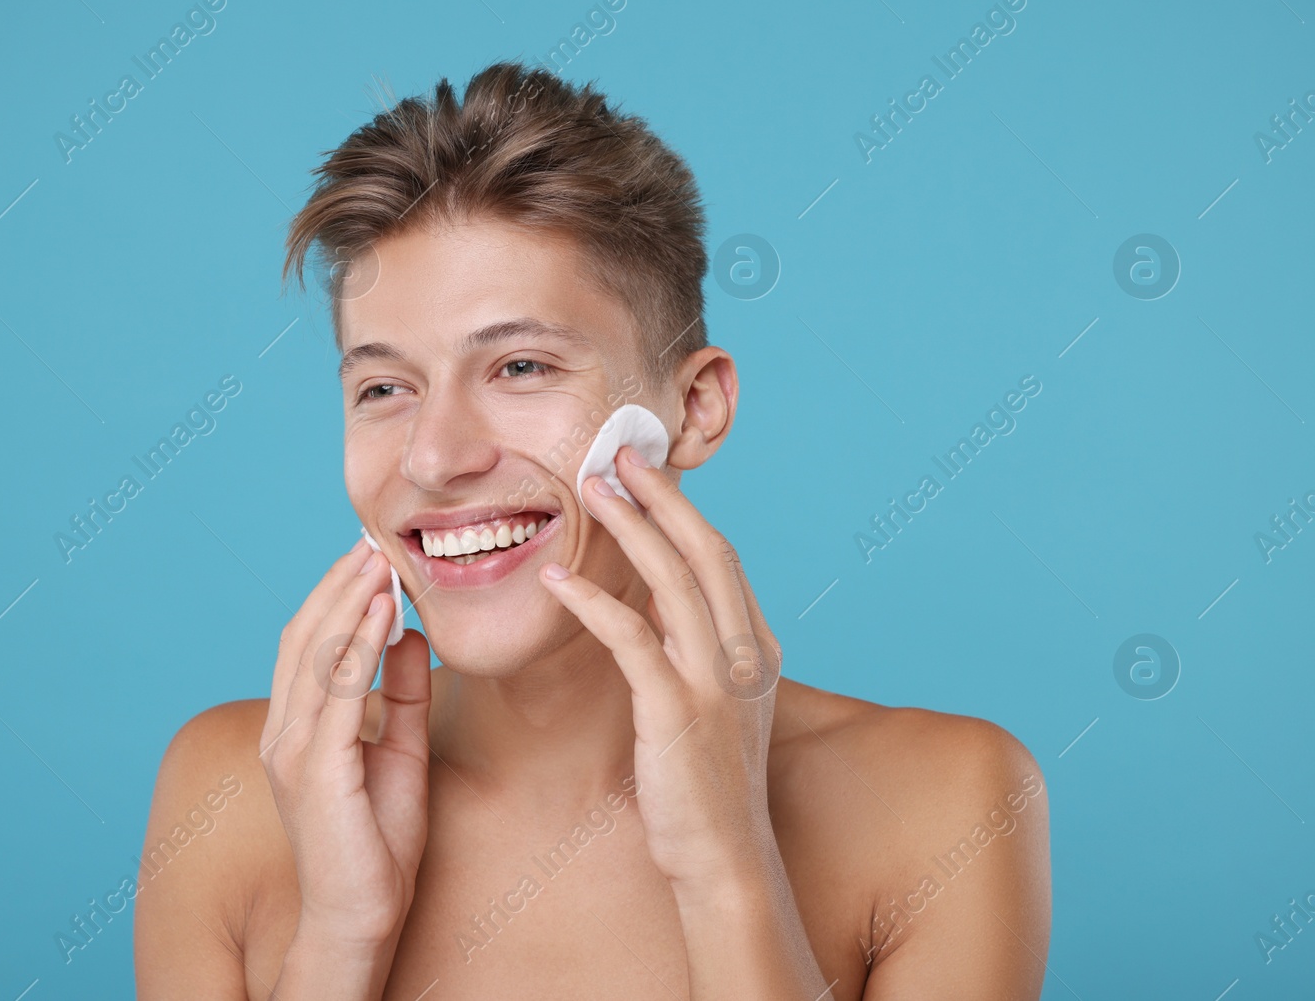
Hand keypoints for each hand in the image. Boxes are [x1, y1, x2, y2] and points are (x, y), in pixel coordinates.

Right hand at [259, 538, 431, 950]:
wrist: (364, 914)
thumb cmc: (379, 840)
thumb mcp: (400, 748)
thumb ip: (400, 693)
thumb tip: (410, 632)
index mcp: (295, 728)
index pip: (308, 643)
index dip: (335, 594)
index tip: (368, 553)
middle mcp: (283, 732)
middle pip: (303, 635)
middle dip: (338, 583)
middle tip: (371, 538)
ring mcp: (291, 749)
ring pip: (316, 653)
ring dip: (348, 599)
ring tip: (377, 558)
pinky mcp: (315, 767)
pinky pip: (337, 689)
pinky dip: (358, 642)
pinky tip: (381, 610)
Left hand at [538, 445, 782, 891]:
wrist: (725, 859)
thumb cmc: (710, 785)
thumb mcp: (721, 706)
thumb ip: (703, 652)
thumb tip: (665, 606)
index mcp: (758, 649)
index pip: (721, 558)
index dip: (683, 509)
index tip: (645, 473)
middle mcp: (746, 655)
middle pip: (705, 551)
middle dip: (661, 496)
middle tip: (618, 454)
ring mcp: (716, 682)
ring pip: (674, 580)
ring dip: (629, 527)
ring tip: (588, 489)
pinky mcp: (677, 712)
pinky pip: (631, 638)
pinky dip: (592, 601)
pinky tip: (556, 579)